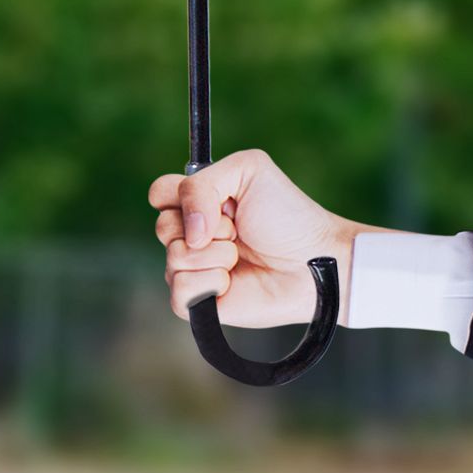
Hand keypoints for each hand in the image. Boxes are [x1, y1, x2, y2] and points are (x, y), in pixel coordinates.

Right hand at [151, 148, 357, 328]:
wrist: (314, 263)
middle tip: (238, 230)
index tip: (215, 200)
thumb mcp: (248, 170)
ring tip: (241, 256)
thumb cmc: (289, 216)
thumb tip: (187, 232)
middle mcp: (193, 235)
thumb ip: (201, 183)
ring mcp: (196, 269)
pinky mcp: (200, 302)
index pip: (158, 193)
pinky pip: (179, 291)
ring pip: (172, 259)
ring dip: (214, 256)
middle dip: (205, 227)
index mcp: (201, 202)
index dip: (177, 196)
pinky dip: (208, 284)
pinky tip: (232, 282)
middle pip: (162, 227)